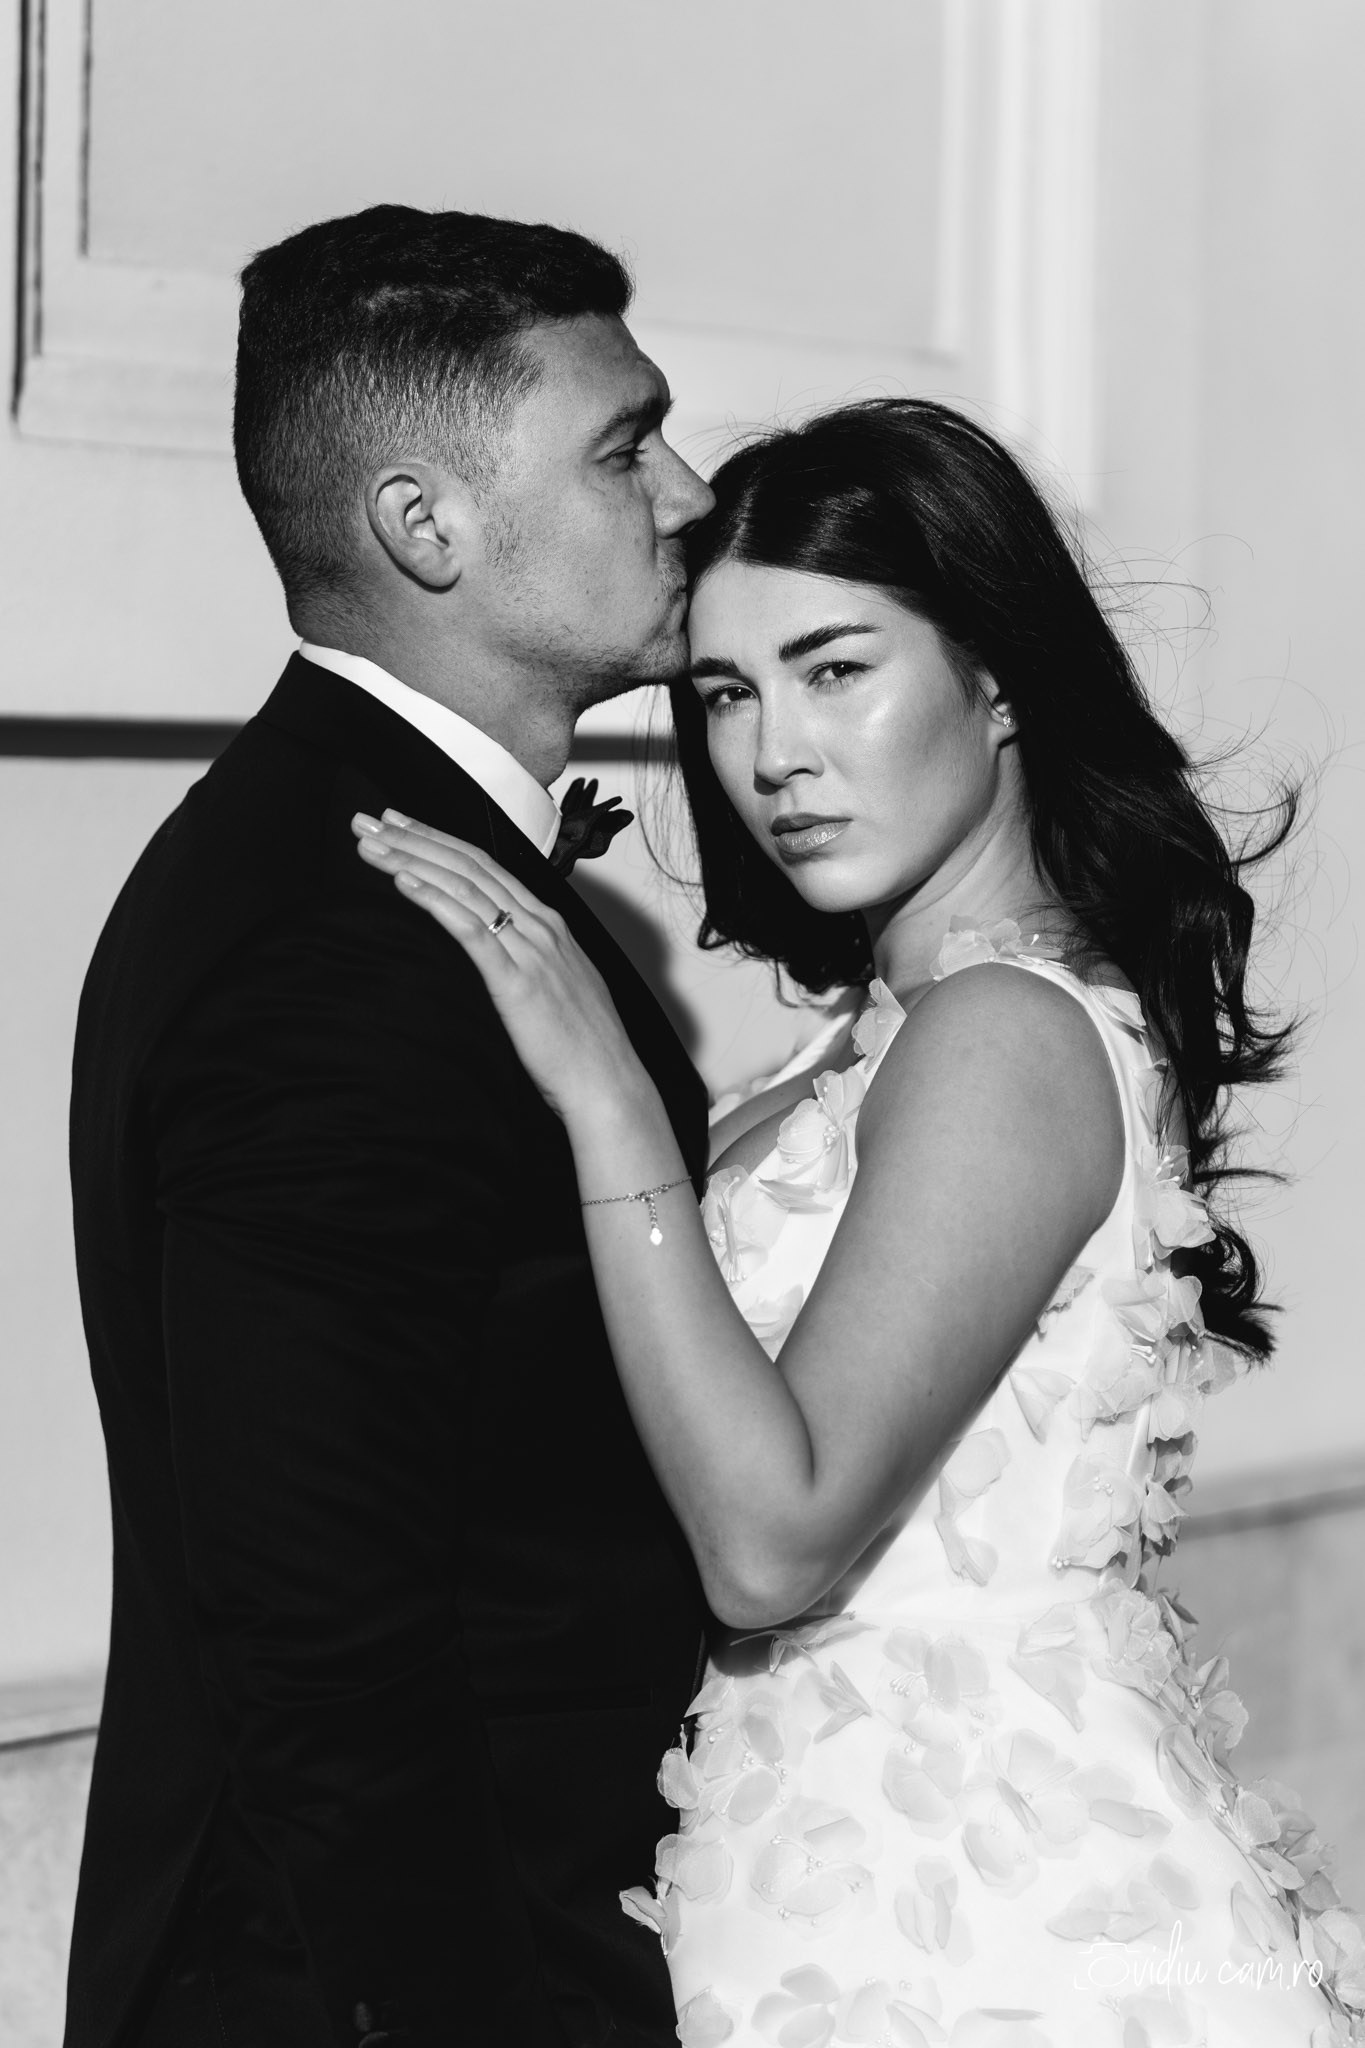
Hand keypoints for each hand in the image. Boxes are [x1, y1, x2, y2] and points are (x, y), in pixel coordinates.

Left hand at [352, 810, 645, 1123]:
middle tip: (368, 822)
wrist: (608, 1082)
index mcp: (547, 923)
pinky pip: (471, 930)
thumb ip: (526, 959)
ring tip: (371, 846)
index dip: (439, 840)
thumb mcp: (555, 986)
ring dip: (411, 861)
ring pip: (463, 888)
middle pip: (467, 866)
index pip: (484, 865)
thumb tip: (496, 950)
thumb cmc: (581, 1044)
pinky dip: (435, 901)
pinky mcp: (517, 981)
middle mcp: (539, 926)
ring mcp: (530, 950)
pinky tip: (404, 883)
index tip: (401, 824)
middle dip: (414, 838)